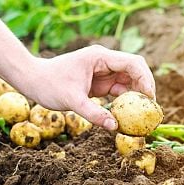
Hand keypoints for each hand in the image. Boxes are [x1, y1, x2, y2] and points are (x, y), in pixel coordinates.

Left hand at [20, 45, 155, 130]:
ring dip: (135, 97)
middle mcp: (104, 62)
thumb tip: (115, 127)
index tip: (150, 98)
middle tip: (150, 109)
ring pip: (127, 82)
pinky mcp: (98, 83)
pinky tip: (127, 115)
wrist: (33, 80)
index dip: (145, 79)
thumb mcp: (72, 101)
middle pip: (134, 71)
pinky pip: (117, 91)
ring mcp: (102, 72)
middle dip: (144, 88)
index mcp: (100, 57)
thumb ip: (93, 114)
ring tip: (142, 115)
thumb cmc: (49, 85)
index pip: (132, 63)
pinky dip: (123, 102)